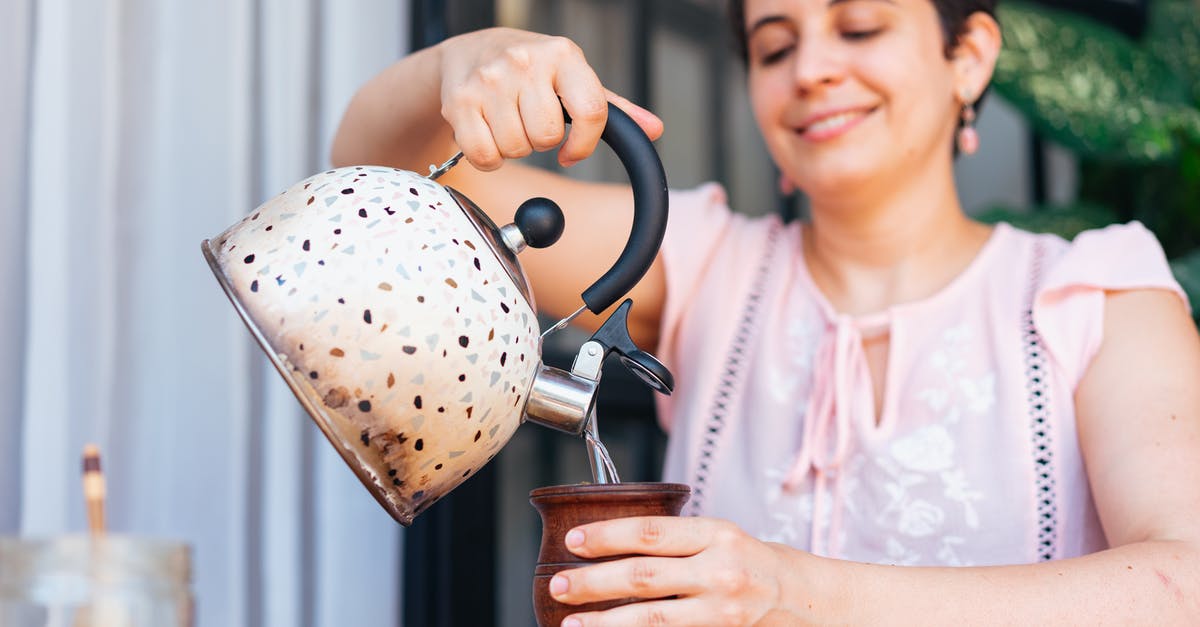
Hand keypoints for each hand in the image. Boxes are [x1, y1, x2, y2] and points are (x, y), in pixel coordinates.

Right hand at [437, 27, 662, 170]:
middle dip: (541, 141)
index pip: (592, 111)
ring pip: (516, 149)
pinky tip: (488, 134)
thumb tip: (654, 129)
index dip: (585, 144)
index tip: (573, 153)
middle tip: (530, 123)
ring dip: (514, 147)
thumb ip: (613, 108)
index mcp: (564, 55)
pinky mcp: (460, 101)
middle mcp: (526, 62)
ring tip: (508, 122)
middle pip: (548, 137)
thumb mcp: (573, 79)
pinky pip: (485, 156)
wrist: (469, 51)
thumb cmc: (530, 71)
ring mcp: (490, 80)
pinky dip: (488, 158)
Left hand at [548, 516, 806, 625]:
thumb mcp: (718, 536)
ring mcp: (721, 610)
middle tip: (557, 584)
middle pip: (643, 576)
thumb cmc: (749, 561)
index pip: (651, 532)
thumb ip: (674, 539)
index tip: (573, 540)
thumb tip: (607, 540)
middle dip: (593, 582)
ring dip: (605, 622)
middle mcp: (721, 571)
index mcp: (716, 534)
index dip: (607, 536)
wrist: (801, 599)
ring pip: (651, 619)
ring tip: (571, 622)